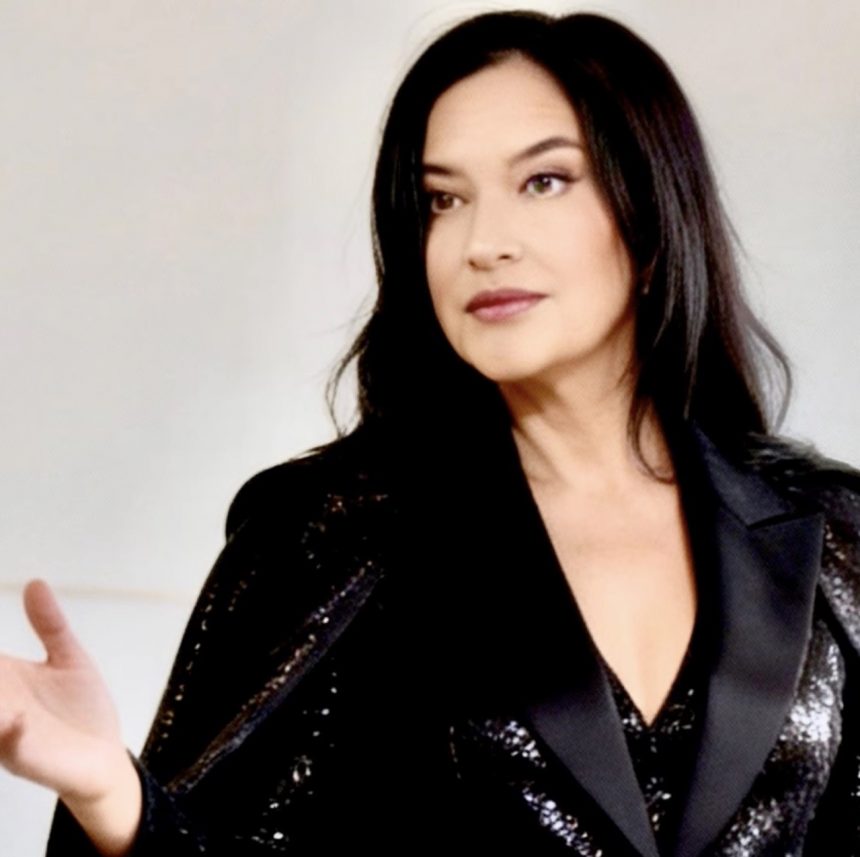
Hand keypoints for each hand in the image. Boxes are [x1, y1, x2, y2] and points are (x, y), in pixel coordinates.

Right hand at [0, 580, 140, 854]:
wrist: (103, 757)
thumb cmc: (80, 710)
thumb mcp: (68, 658)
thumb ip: (49, 624)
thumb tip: (35, 583)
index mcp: (4, 679)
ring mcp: (7, 731)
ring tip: (0, 678)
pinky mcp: (27, 755)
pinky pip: (12, 744)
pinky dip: (11, 732)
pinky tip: (16, 719)